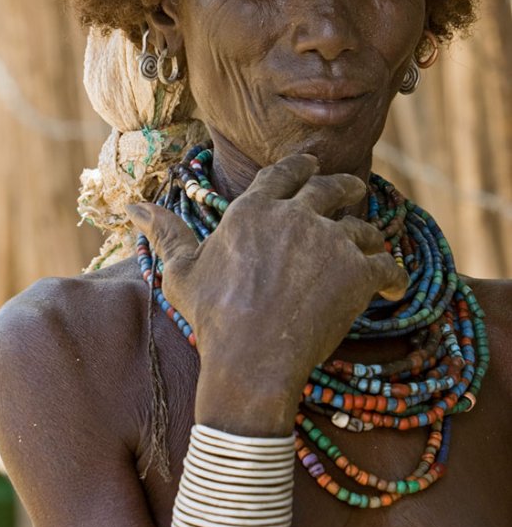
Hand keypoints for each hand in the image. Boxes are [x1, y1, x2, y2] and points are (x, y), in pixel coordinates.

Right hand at [127, 154, 407, 434]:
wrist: (252, 361)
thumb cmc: (212, 318)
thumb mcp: (182, 271)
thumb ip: (165, 232)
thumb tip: (132, 205)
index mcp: (254, 209)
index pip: (284, 172)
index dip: (301, 166)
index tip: (312, 165)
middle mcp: (295, 215)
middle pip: (332, 187)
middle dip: (345, 186)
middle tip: (353, 189)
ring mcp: (330, 241)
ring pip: (363, 227)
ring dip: (369, 236)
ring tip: (373, 247)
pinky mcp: (358, 271)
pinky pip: (388, 265)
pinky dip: (394, 277)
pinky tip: (394, 287)